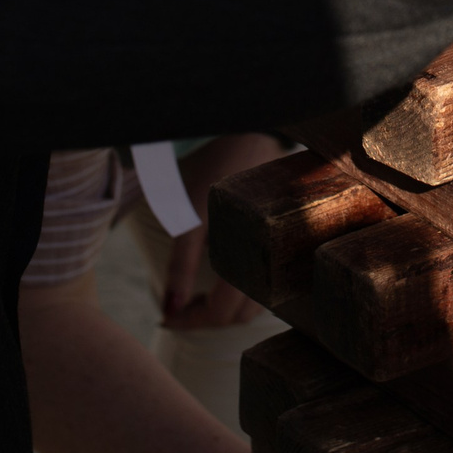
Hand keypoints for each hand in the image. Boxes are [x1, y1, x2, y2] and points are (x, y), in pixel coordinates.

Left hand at [163, 133, 288, 328]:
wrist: (253, 131)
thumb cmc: (216, 167)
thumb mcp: (188, 212)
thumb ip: (180, 264)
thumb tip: (169, 309)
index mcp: (250, 253)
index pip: (220, 311)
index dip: (189, 321)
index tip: (164, 317)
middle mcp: (274, 259)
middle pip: (239, 316)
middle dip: (206, 318)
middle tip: (176, 307)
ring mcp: (285, 254)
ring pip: (255, 305)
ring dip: (225, 310)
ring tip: (195, 297)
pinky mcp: (287, 245)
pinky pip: (266, 287)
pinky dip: (242, 295)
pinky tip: (222, 281)